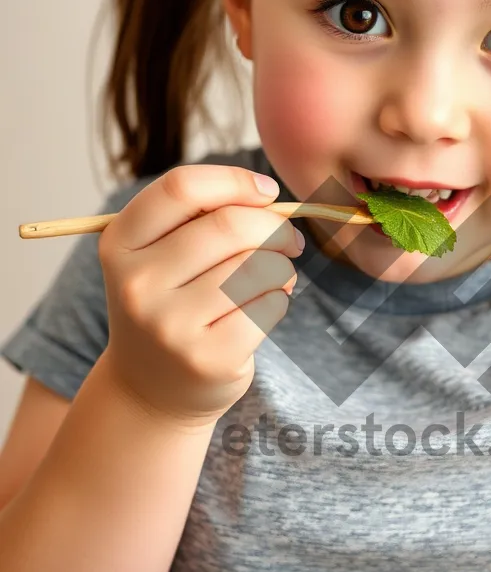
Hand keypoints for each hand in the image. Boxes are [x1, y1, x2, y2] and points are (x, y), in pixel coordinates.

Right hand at [98, 164, 302, 424]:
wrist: (151, 390)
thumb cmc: (170, 306)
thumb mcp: (159, 257)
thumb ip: (200, 220)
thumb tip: (268, 198)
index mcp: (120, 244)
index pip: (181, 188)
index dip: (234, 181)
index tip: (267, 191)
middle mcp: (137, 284)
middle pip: (228, 226)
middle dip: (274, 227)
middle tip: (290, 239)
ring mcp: (170, 325)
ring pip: (256, 266)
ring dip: (282, 266)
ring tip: (278, 276)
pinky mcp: (208, 358)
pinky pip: (268, 305)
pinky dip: (280, 299)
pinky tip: (266, 306)